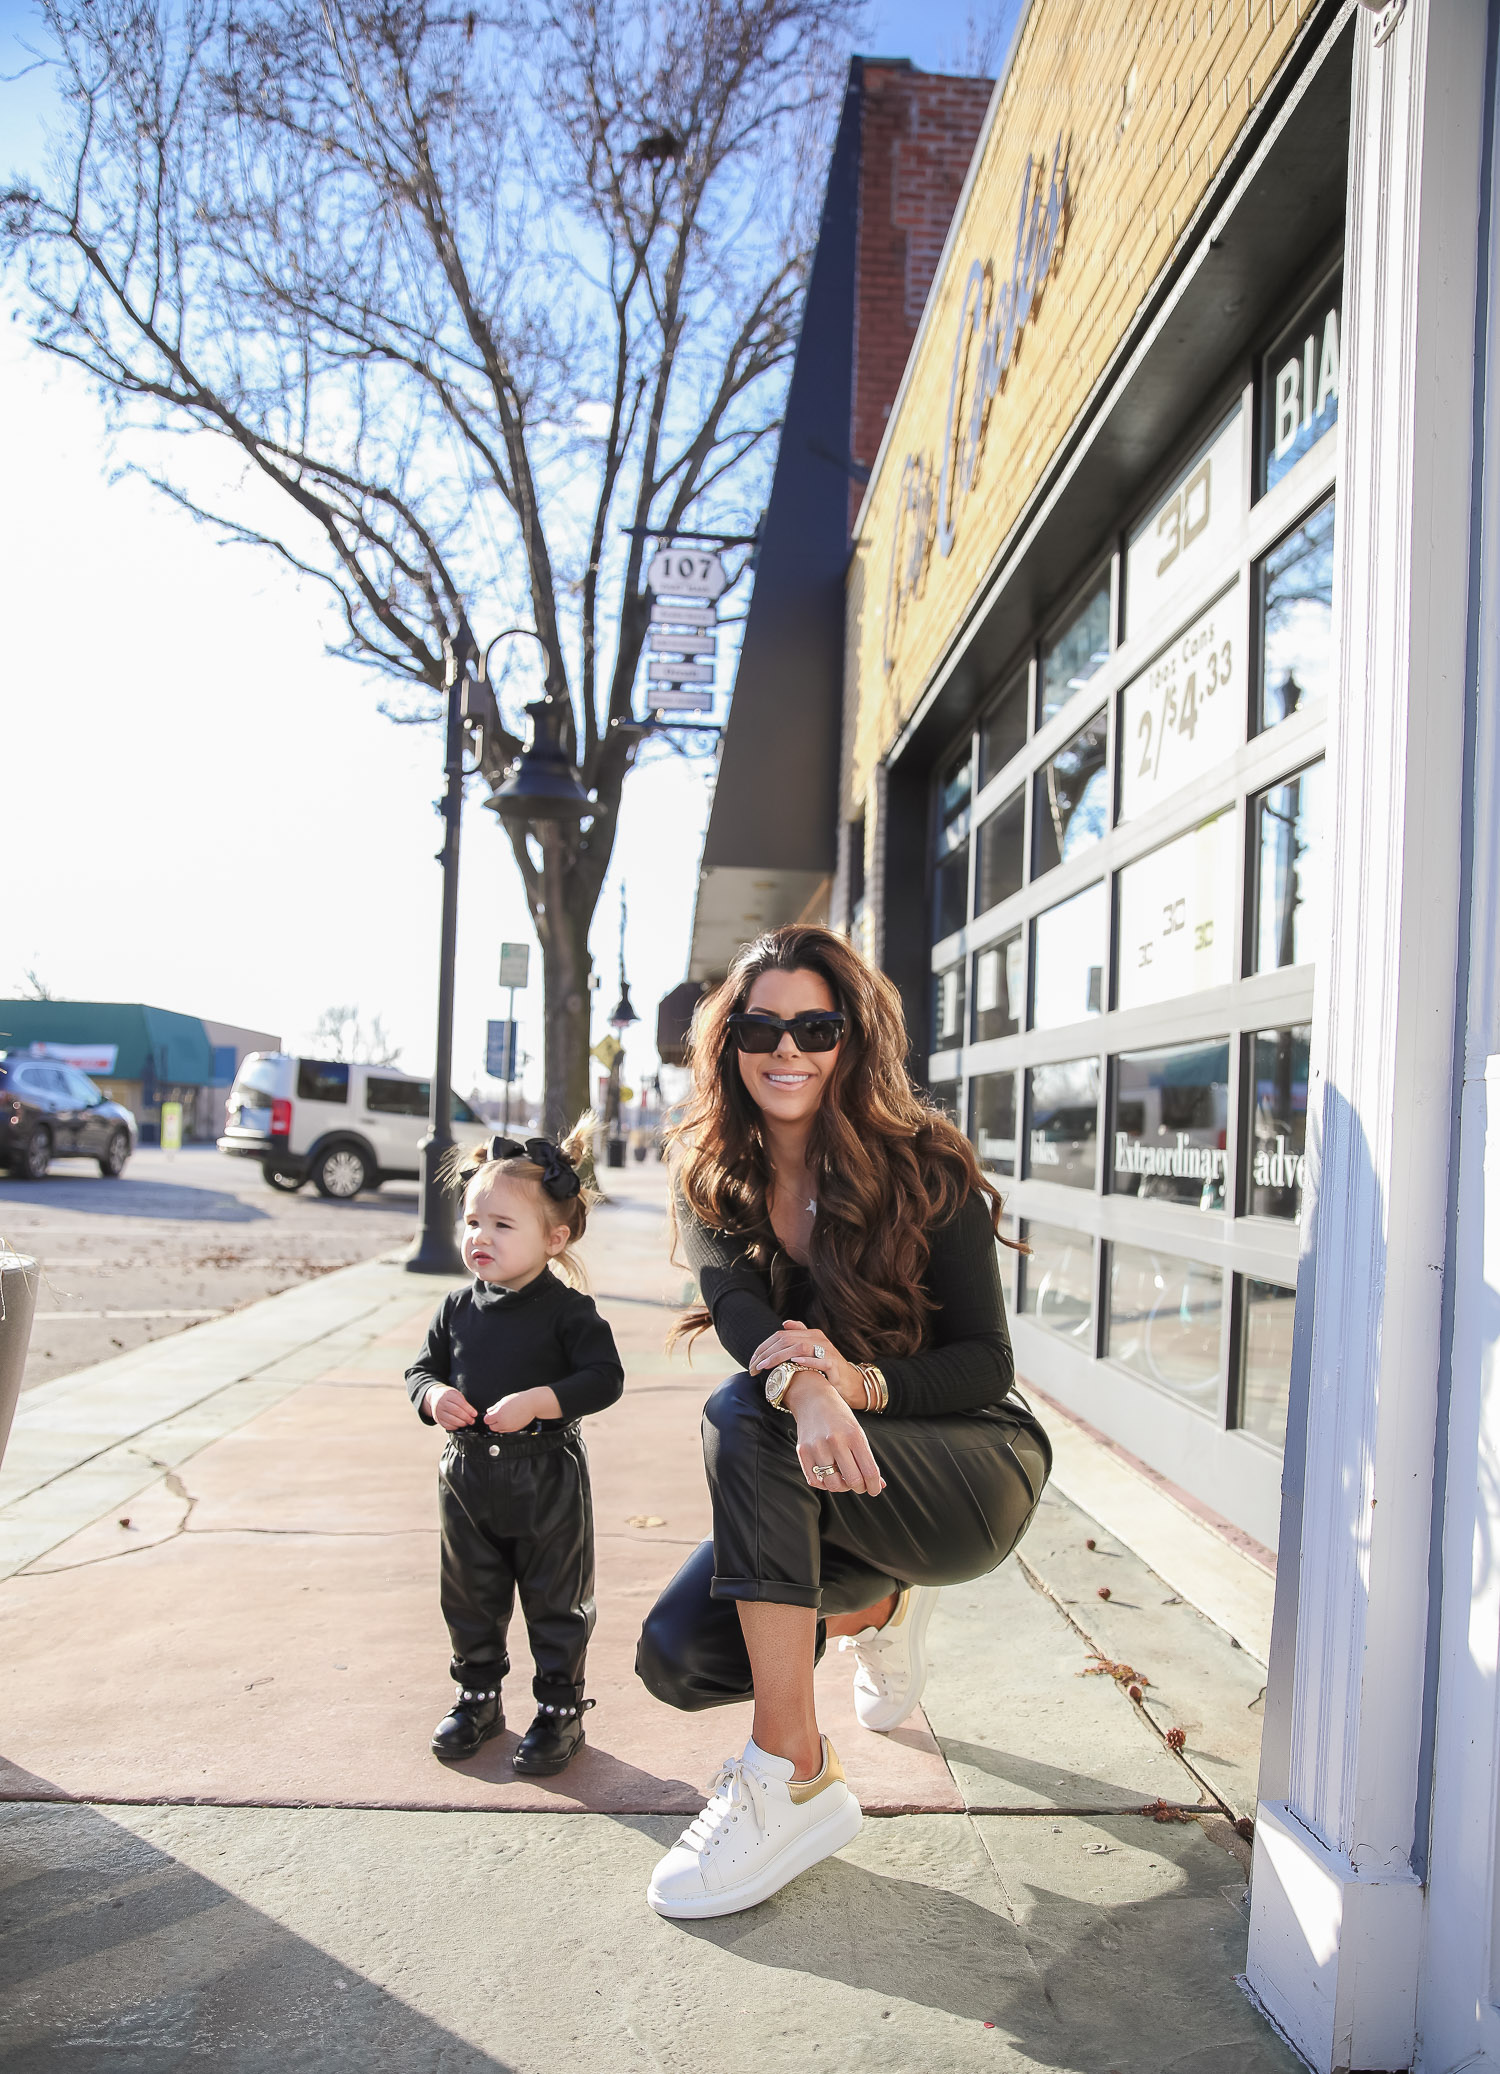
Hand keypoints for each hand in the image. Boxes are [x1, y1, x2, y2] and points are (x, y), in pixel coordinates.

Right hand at [429, 1386, 476, 1430]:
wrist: (435, 1397)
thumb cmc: (449, 1396)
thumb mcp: (456, 1394)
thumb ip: (464, 1403)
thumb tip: (472, 1413)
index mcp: (449, 1394)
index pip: (461, 1403)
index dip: (469, 1410)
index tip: (475, 1414)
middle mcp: (442, 1402)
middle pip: (456, 1412)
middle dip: (466, 1417)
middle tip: (472, 1420)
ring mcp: (438, 1411)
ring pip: (451, 1419)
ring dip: (461, 1423)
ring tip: (466, 1423)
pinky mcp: (437, 1419)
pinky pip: (446, 1425)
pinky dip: (454, 1427)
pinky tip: (459, 1425)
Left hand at [485, 1390, 540, 1433]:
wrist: (532, 1404)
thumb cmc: (519, 1400)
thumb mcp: (504, 1401)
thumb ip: (494, 1407)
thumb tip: (489, 1411)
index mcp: (499, 1415)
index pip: (487, 1420)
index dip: (488, 1416)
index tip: (491, 1413)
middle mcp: (504, 1423)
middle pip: (491, 1427)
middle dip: (493, 1422)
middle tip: (497, 1415)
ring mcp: (510, 1427)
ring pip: (498, 1430)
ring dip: (499, 1425)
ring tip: (505, 1416)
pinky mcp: (515, 1429)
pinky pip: (506, 1430)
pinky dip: (506, 1426)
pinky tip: (510, 1419)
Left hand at [749, 1321, 863, 1406]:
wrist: (850, 1383)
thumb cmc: (827, 1368)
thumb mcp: (813, 1350)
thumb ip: (800, 1336)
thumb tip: (784, 1323)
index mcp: (811, 1334)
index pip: (781, 1335)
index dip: (763, 1347)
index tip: (752, 1361)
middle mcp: (818, 1338)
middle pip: (786, 1340)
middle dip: (766, 1353)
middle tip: (753, 1368)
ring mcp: (827, 1350)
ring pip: (798, 1348)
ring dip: (779, 1357)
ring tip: (765, 1366)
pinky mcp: (834, 1364)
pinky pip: (819, 1360)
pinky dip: (806, 1360)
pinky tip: (793, 1363)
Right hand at [783, 1374, 884, 1497]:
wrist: (812, 1398)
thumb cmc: (839, 1417)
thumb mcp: (858, 1433)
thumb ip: (867, 1459)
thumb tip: (879, 1485)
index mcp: (854, 1435)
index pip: (869, 1471)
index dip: (874, 1486)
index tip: (875, 1489)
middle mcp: (835, 1441)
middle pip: (852, 1480)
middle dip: (860, 1487)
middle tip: (860, 1484)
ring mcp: (817, 1447)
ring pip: (833, 1484)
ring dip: (842, 1487)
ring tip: (843, 1479)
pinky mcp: (803, 1451)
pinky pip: (815, 1481)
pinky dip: (824, 1484)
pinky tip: (829, 1476)